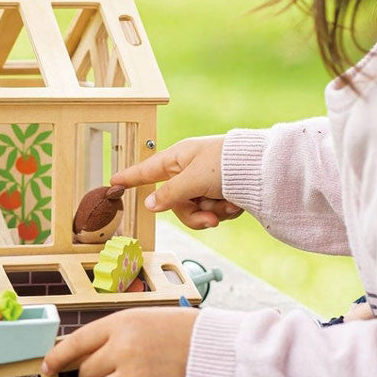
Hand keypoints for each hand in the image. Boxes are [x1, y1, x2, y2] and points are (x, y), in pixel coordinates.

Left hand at [41, 309, 198, 376]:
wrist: (212, 350)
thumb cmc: (174, 333)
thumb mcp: (139, 322)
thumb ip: (109, 336)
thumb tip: (76, 358)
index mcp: (119, 325)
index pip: (75, 343)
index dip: (57, 357)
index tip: (46, 368)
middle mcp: (122, 349)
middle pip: (86, 372)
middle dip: (94, 375)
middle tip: (115, 370)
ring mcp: (133, 375)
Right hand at [111, 135, 241, 229]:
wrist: (263, 168)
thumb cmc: (226, 163)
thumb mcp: (194, 179)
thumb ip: (170, 194)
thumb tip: (150, 204)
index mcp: (179, 157)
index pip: (147, 169)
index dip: (130, 177)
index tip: (113, 182)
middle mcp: (190, 170)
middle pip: (176, 202)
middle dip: (194, 214)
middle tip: (209, 219)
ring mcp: (206, 182)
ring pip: (195, 210)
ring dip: (212, 214)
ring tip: (229, 207)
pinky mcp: (221, 192)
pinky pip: (212, 211)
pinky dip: (224, 211)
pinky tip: (237, 204)